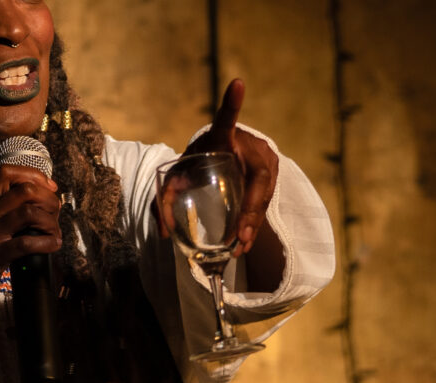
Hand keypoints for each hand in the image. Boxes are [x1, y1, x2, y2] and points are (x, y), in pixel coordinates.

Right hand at [0, 165, 61, 315]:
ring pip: (29, 213)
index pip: (7, 172)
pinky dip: (47, 243)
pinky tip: (52, 245)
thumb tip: (33, 204)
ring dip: (50, 221)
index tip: (49, 187)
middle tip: (54, 213)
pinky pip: (27, 243)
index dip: (34, 175)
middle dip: (49, 199)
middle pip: (25, 190)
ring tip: (54, 232)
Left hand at [164, 79, 279, 255]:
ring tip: (241, 246)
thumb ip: (168, 196)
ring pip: (263, 193)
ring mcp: (265, 159)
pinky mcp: (272, 174)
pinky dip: (254, 222)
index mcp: (222, 136)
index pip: (226, 119)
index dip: (231, 103)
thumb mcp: (182, 172)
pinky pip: (265, 200)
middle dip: (249, 210)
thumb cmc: (201, 161)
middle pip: (255, 177)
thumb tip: (163, 232)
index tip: (236, 83)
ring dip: (252, 222)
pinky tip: (246, 241)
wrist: (226, 154)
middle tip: (240, 235)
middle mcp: (248, 145)